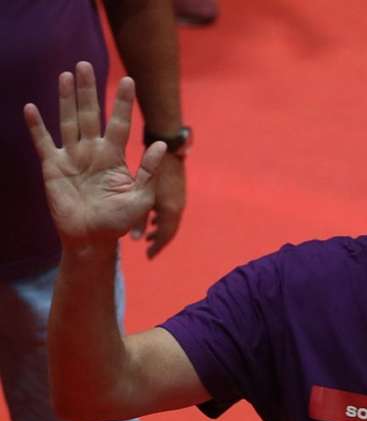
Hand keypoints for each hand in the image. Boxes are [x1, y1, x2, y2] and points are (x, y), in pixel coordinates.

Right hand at [24, 62, 165, 248]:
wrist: (92, 239)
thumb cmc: (119, 220)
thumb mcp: (141, 197)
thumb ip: (149, 171)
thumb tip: (162, 144)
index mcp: (115, 156)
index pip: (121, 123)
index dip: (124, 102)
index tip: (129, 80)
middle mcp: (94, 151)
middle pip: (91, 114)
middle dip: (89, 90)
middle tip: (86, 64)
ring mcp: (73, 157)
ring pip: (69, 121)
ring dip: (66, 99)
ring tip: (66, 75)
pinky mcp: (53, 167)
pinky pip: (44, 143)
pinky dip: (37, 127)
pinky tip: (31, 108)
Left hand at [130, 153, 185, 258]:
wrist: (169, 149)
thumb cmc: (153, 172)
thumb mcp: (144, 197)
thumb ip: (139, 218)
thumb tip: (136, 239)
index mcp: (170, 211)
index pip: (165, 236)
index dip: (156, 247)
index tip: (148, 256)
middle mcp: (177, 208)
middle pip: (169, 230)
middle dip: (158, 239)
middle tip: (148, 247)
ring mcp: (178, 200)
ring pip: (170, 220)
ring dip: (159, 228)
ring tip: (149, 234)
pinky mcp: (177, 192)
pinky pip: (170, 212)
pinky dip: (162, 218)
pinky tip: (153, 215)